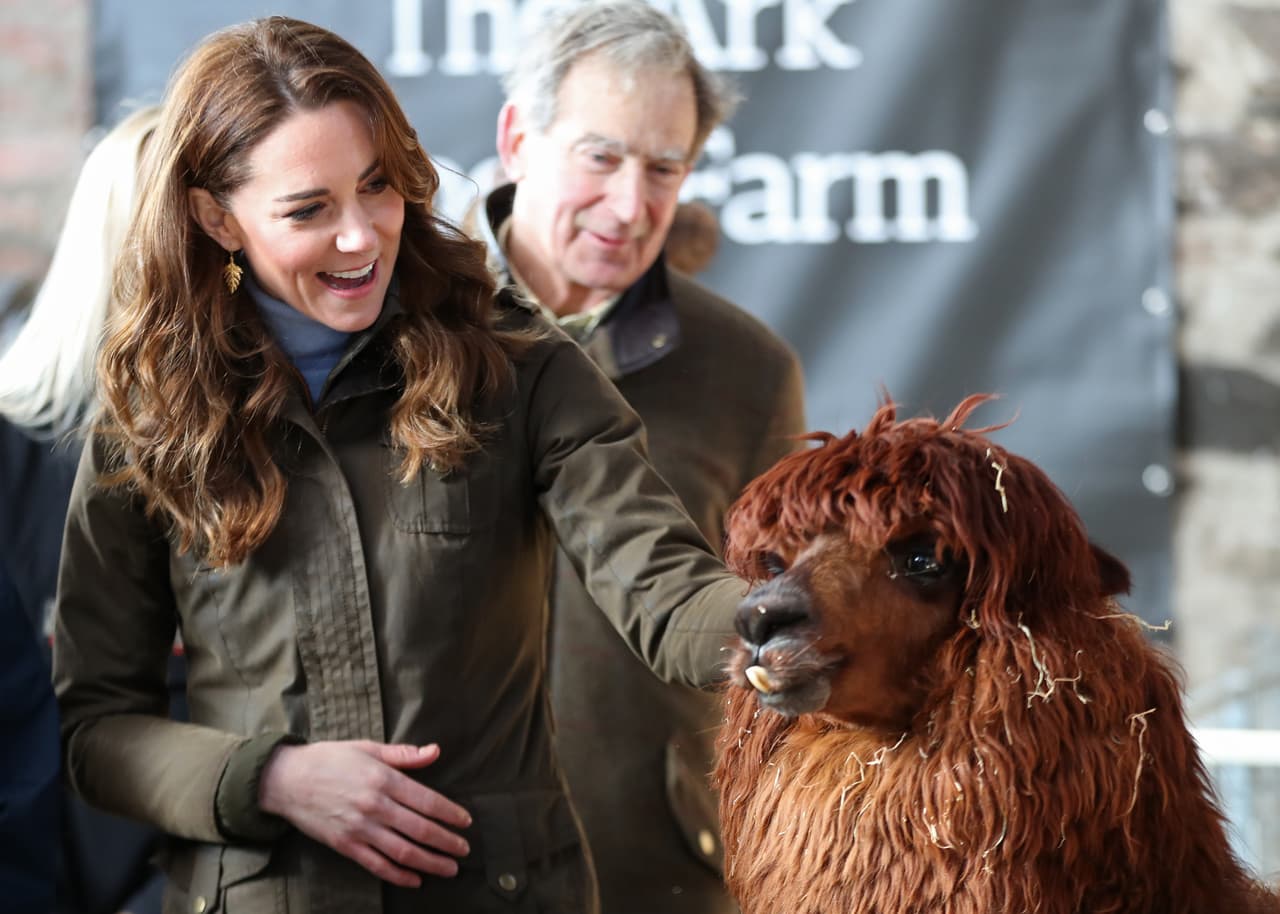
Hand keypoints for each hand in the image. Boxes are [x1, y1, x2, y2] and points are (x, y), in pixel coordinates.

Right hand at [258, 740, 470, 886]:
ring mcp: (360, 828)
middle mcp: (375, 806)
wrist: (287, 780)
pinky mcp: (345, 845)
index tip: (465, 822)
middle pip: (420, 830)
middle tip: (464, 850)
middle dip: (447, 842)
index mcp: (383, 779)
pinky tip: (415, 879)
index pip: (427, 801)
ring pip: (403, 852)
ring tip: (449, 868)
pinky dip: (398, 876)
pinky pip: (377, 865)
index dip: (450, 814)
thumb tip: (435, 751)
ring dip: (430, 862)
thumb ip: (403, 754)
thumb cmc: (330, 759)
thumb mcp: (368, 748)